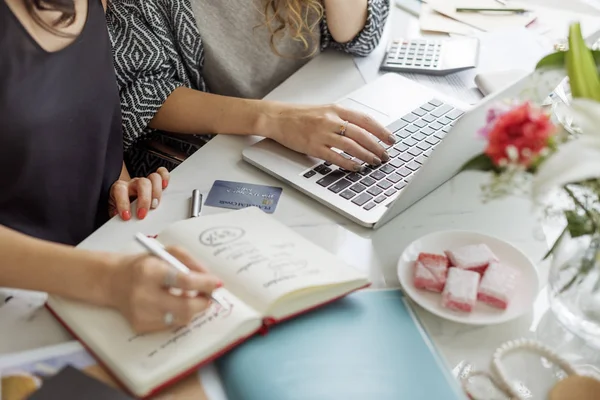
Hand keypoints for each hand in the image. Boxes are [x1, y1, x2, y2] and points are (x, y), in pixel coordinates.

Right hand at [107, 246, 221, 332]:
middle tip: (209, 296)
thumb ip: (191, 262)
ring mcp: (141, 314)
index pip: (183, 281)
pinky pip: (171, 324)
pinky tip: (171, 304)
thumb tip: (212, 281)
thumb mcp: (167, 253)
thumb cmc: (145, 264)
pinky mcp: (140, 326)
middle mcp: (143, 295)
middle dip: (204, 302)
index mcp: (150, 271)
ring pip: (181, 319)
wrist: (114, 281)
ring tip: (187, 296)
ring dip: (192, 309)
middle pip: (185, 307)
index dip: (204, 284)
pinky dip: (178, 315)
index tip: (217, 283)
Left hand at [108, 167, 169, 220]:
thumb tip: (121, 223)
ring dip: (157, 192)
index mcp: (120, 188)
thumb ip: (117, 218)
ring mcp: (145, 182)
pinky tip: (165, 187)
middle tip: (143, 214)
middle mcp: (133, 183)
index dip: (123, 203)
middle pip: (142, 183)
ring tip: (155, 205)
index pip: (120, 190)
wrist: (122, 205)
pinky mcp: (154, 183)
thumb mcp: (115, 214)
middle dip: (144, 200)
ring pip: (154, 178)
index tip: (127, 217)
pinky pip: (161, 174)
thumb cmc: (121, 209)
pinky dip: (165, 178)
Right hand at [261, 103, 394, 170]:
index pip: (365, 120)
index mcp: (336, 109)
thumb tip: (364, 132)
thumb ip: (343, 118)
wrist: (277, 117)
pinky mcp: (313, 146)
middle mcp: (331, 120)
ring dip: (366, 155)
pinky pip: (335, 157)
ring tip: (374, 162)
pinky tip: (356, 167)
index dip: (381, 130)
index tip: (391, 139)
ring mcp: (322, 134)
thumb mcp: (325, 110)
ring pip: (351, 146)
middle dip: (377, 146)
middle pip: (361, 134)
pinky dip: (348, 163)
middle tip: (386, 155)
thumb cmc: (300, 115)